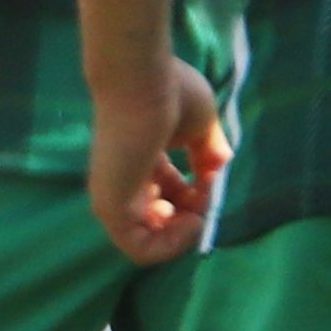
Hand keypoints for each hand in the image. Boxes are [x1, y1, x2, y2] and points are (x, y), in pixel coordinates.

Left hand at [90, 60, 230, 264]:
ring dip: (184, 235)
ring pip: (149, 242)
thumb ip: (209, 151)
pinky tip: (190, 220)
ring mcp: (114, 196)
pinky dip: (171, 246)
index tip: (212, 177)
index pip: (169, 197)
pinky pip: (139, 249)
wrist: (142, 80)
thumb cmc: (169, 93)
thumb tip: (220, 168)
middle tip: (205, 195)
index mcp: (141, 162)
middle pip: (161, 221)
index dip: (198, 197)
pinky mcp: (110, 207)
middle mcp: (124, 182)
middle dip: (193, 217)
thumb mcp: (201, 126)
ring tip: (197, 210)